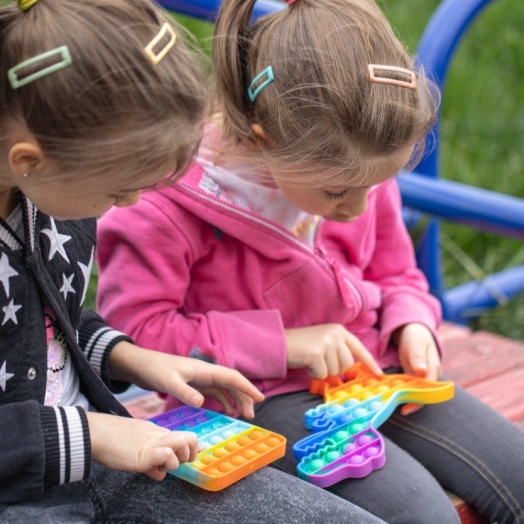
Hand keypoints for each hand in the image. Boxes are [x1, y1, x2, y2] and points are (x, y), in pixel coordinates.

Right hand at [86, 411, 198, 480]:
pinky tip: (153, 469)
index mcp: (158, 432)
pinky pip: (167, 455)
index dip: (191, 448)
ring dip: (178, 460)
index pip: (184, 436)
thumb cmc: (112, 440)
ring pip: (183, 443)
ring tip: (164, 465)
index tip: (191, 456)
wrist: (96, 432)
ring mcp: (153, 443)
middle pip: (190, 438)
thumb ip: (152, 458)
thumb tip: (160, 473)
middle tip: (177, 463)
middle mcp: (159, 435)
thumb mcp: (137, 447)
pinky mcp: (145, 454)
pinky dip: (166, 465)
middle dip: (190, 454)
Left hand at [109, 342, 263, 418]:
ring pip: (225, 388)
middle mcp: (205, 372)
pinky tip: (227, 411)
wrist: (140, 364)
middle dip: (244, 397)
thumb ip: (184, 392)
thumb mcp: (168, 382)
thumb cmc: (154, 370)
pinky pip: (215, 392)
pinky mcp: (194, 384)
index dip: (247, 387)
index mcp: (203, 369)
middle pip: (232, 383)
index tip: (260, 398)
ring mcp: (200, 378)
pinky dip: (224, 401)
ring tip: (244, 415)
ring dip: (236, 400)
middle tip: (252, 415)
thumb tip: (202, 403)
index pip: (231, 377)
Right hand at [285, 323, 382, 378]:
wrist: (279, 342)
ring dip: (323, 371)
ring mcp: (326, 343)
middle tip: (319, 361)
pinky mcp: (316, 353)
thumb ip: (338, 351)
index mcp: (339, 330)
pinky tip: (306, 363)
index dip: (370, 362)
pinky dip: (314, 374)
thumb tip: (350, 368)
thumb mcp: (324, 342)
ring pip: (335, 371)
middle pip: (347, 364)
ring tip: (311, 360)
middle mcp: (335, 334)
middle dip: (334, 369)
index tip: (379, 374)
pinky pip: (322, 374)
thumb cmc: (301, 346)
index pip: (359, 348)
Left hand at [392, 322, 441, 414]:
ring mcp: (421, 378)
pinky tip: (392, 398)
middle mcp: (430, 376)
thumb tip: (422, 371)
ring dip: (407, 401)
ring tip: (393, 406)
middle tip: (400, 411)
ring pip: (416, 394)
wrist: (412, 332)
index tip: (407, 407)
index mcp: (433, 368)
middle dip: (413, 404)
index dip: (420, 399)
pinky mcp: (413, 379)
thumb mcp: (416, 344)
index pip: (430, 388)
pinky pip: (409, 389)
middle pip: (425, 395)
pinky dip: (402, 394)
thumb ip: (418, 357)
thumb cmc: (416, 337)